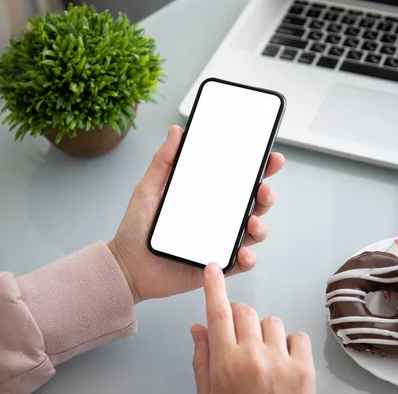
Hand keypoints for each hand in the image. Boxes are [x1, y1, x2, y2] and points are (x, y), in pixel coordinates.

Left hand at [108, 125, 284, 303]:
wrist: (128, 266)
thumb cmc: (137, 229)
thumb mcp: (149, 189)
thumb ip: (164, 161)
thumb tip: (177, 132)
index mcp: (207, 197)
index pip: (239, 179)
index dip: (259, 168)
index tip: (270, 158)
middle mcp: (219, 217)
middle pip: (254, 204)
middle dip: (266, 195)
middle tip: (263, 189)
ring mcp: (220, 241)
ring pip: (254, 232)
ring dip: (261, 226)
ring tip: (252, 222)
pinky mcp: (217, 264)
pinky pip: (241, 262)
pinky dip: (248, 258)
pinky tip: (243, 252)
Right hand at [191, 263, 315, 393]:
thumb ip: (202, 359)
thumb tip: (198, 329)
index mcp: (226, 363)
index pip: (217, 313)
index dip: (214, 288)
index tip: (213, 270)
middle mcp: (253, 357)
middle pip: (245, 311)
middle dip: (240, 319)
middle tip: (240, 338)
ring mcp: (281, 362)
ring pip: (271, 321)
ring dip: (265, 333)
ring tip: (264, 357)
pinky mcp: (304, 369)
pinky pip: (298, 335)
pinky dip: (291, 344)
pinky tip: (283, 362)